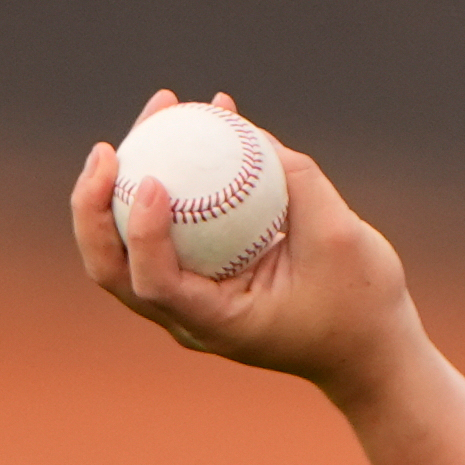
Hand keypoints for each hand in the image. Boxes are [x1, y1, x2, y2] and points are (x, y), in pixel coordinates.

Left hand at [70, 89, 425, 403]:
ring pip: (126, 245)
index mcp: (217, 325)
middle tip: (110, 149)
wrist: (372, 351)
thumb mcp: (343, 239)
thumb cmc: (362, 306)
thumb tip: (244, 128)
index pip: (155, 281)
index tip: (154, 181)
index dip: (141, 231)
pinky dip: (166, 183)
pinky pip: (166, 229)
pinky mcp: (201, 279)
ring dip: (122, 183)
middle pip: (112, 266)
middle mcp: (189, 319)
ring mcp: (189, 301)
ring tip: (156, 114)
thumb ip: (297, 182)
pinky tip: (192, 128)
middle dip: (93, 207)